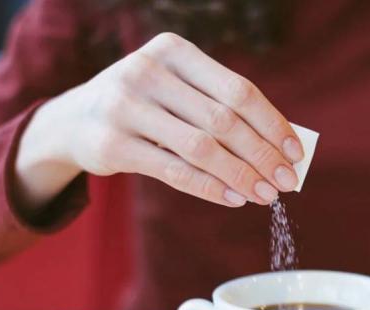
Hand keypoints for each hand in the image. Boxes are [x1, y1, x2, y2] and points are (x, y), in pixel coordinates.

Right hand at [17, 33, 303, 209]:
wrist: (74, 119)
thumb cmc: (145, 104)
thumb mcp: (177, 90)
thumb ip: (220, 108)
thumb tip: (279, 148)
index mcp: (174, 50)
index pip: (238, 90)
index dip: (272, 124)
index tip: (295, 153)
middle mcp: (147, 71)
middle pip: (223, 120)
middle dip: (262, 155)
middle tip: (286, 182)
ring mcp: (125, 106)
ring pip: (201, 148)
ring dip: (240, 176)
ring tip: (265, 195)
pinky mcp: (112, 144)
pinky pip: (174, 171)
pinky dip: (210, 188)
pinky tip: (233, 199)